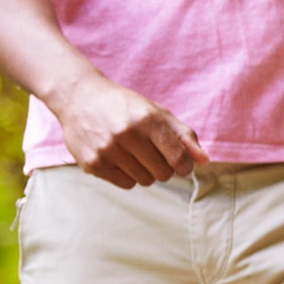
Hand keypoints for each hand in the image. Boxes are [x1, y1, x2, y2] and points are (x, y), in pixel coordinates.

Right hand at [50, 73, 203, 188]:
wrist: (79, 98)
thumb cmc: (124, 106)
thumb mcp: (157, 112)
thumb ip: (184, 136)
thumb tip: (204, 161)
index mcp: (147, 119)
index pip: (178, 158)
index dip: (184, 165)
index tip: (180, 163)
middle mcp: (126, 135)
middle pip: (162, 174)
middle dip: (163, 168)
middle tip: (153, 154)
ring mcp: (107, 150)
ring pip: (144, 181)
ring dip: (145, 172)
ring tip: (134, 154)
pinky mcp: (92, 164)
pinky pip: (126, 184)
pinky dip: (127, 175)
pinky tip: (120, 158)